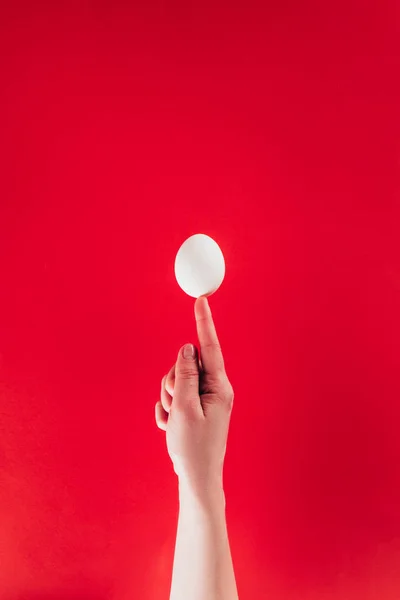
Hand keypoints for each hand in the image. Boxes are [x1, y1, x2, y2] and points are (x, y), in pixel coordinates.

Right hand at [155, 296, 233, 491]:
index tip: (202, 300)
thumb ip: (185, 374)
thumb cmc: (193, 447)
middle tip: (175, 407)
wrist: (195, 478)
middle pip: (185, 365)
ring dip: (169, 400)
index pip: (209, 346)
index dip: (204, 322)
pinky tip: (174, 428)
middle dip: (172, 383)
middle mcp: (213, 389)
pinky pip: (173, 398)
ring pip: (176, 380)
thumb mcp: (185, 408)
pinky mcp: (193, 407)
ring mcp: (203, 399)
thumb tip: (187, 348)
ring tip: (175, 421)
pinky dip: (168, 412)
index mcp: (219, 386)